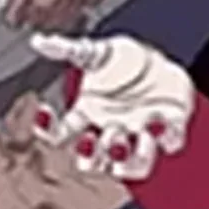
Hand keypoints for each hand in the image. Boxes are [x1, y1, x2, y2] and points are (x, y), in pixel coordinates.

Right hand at [29, 33, 196, 180]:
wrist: (161, 62)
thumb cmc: (124, 62)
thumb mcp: (96, 52)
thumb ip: (69, 49)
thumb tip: (39, 41)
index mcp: (89, 116)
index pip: (60, 135)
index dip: (48, 130)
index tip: (45, 111)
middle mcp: (111, 133)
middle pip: (95, 161)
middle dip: (92, 156)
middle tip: (92, 139)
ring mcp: (139, 135)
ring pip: (133, 167)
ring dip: (131, 159)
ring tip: (135, 137)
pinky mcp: (169, 131)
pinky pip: (169, 144)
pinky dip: (165, 137)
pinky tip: (159, 121)